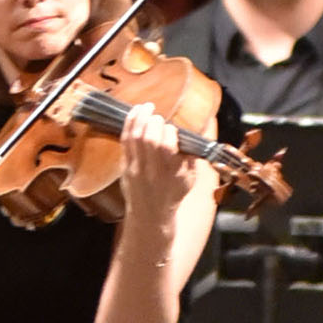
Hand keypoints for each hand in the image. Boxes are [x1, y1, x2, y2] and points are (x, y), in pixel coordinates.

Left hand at [119, 103, 196, 220]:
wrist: (150, 215)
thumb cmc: (174, 194)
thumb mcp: (190, 178)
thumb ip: (193, 156)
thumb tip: (197, 132)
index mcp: (172, 172)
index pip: (168, 145)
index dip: (169, 131)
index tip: (172, 129)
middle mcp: (152, 170)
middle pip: (149, 139)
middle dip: (153, 121)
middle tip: (157, 114)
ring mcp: (136, 168)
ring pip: (135, 138)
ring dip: (139, 118)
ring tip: (146, 106)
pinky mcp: (125, 167)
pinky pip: (125, 142)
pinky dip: (128, 125)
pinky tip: (134, 114)